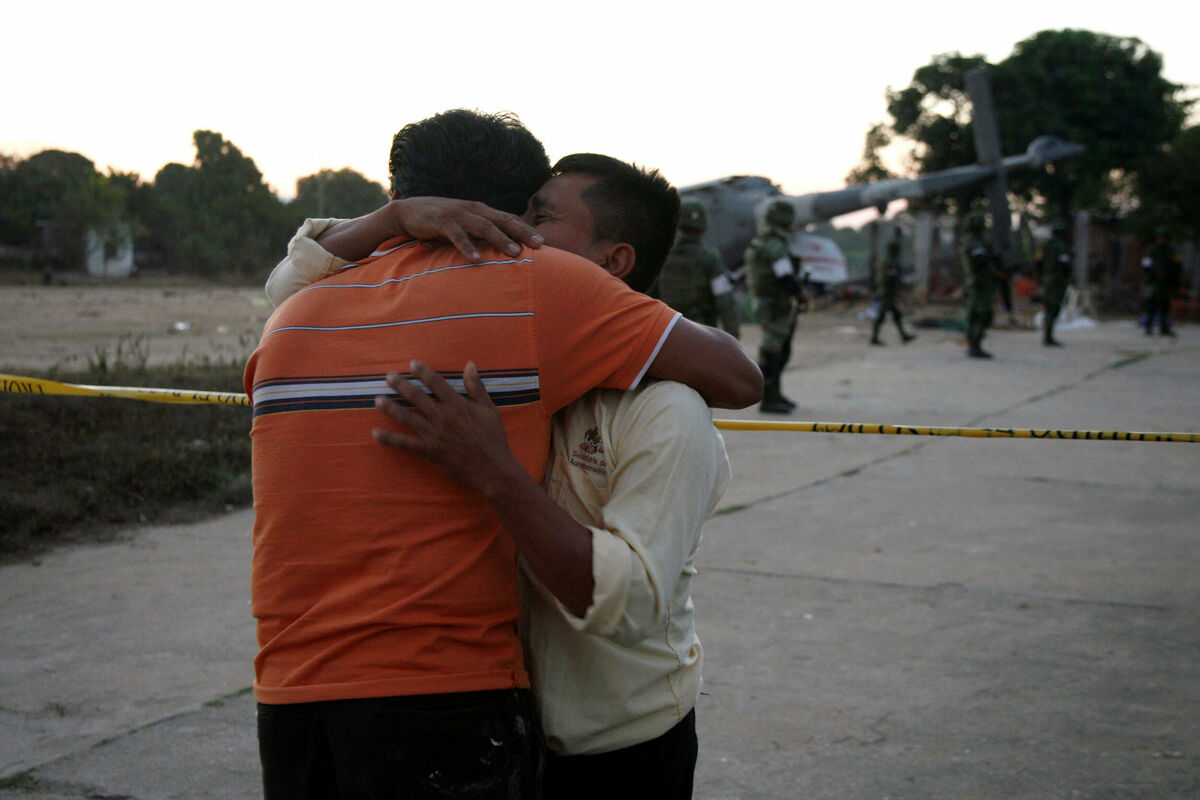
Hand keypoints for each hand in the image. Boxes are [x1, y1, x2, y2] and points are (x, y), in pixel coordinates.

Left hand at [373, 361, 516, 496]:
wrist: (492, 469)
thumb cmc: (493, 438)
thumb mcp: (489, 409)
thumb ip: (476, 387)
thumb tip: (469, 364)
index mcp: (457, 404)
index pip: (436, 383)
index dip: (423, 372)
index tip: (412, 364)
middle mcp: (442, 416)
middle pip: (416, 396)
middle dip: (401, 385)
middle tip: (388, 376)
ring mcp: (434, 434)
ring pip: (407, 417)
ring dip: (390, 408)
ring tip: (377, 400)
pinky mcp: (429, 450)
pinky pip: (405, 444)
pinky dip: (389, 439)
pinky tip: (375, 433)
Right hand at [392, 198, 543, 260]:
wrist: (408, 211)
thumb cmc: (442, 222)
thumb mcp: (466, 225)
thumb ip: (483, 233)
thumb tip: (503, 248)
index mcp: (481, 210)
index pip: (509, 219)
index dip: (526, 229)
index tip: (544, 242)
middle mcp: (473, 210)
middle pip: (503, 220)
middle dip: (522, 232)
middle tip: (539, 246)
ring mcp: (458, 214)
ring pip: (484, 226)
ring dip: (501, 240)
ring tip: (515, 253)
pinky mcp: (442, 221)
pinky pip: (458, 235)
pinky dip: (468, 247)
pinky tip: (477, 260)